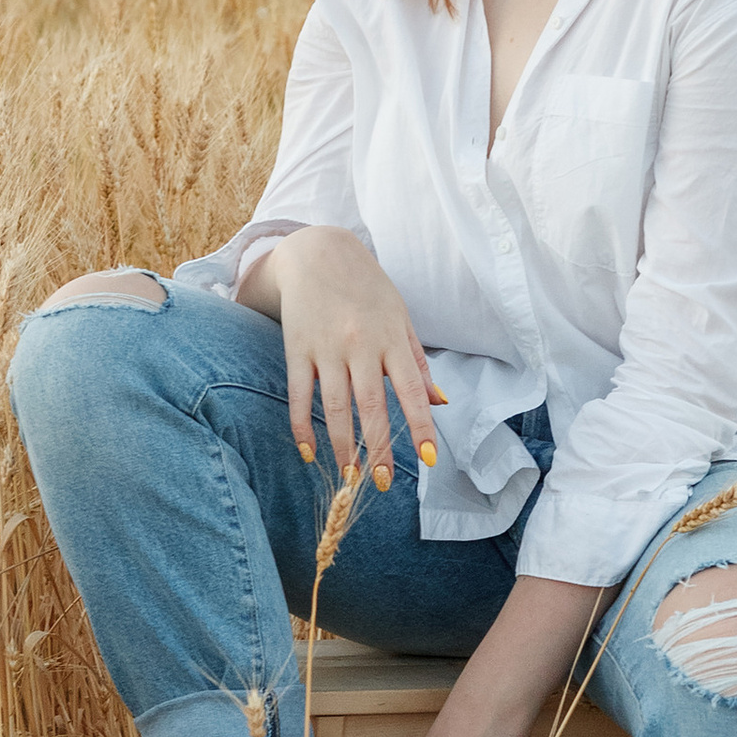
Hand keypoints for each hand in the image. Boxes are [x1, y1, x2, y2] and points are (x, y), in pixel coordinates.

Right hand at [246, 226, 444, 490]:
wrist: (317, 252)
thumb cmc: (366, 289)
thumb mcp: (400, 317)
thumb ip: (418, 361)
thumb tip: (440, 401)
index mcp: (391, 339)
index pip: (410, 390)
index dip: (420, 426)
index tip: (428, 459)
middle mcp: (360, 345)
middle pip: (371, 405)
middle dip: (378, 448)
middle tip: (381, 483)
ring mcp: (326, 348)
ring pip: (334, 406)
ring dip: (342, 446)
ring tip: (349, 477)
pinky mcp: (296, 349)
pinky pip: (299, 395)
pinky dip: (302, 426)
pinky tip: (310, 453)